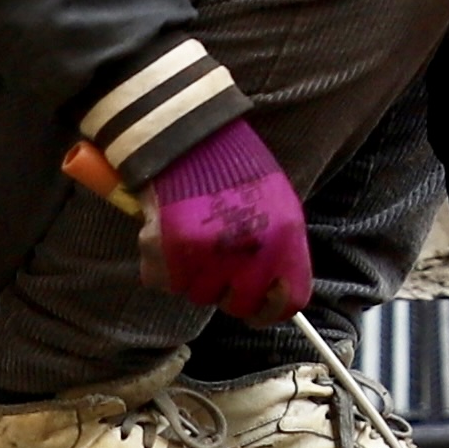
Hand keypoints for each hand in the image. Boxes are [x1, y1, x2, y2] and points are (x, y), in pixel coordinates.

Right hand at [139, 121, 310, 323]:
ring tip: (194, 235)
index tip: (260, 308)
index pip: (288, 301)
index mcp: (284, 239)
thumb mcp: (277, 205)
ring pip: (197, 294)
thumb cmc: (235, 170)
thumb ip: (279, 251)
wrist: (189, 137)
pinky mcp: (167, 253)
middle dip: (227, 292)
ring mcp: (207, 256)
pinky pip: (163, 282)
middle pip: (237, 304)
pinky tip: (167, 234)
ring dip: (193, 274)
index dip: (272, 310)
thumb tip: (278, 295)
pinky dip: (161, 265)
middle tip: (218, 265)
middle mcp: (249, 253)